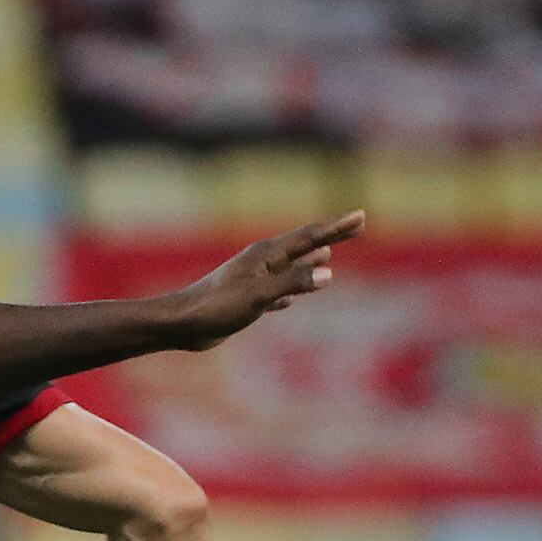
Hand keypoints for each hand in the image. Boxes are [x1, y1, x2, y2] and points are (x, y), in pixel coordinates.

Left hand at [169, 211, 363, 348]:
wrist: (180, 324)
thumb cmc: (215, 307)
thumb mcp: (258, 295)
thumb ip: (293, 282)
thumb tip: (328, 272)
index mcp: (265, 255)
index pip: (309, 237)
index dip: (337, 228)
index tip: (361, 216)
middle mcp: (260, 263)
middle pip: (302, 246)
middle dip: (330, 237)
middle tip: (355, 226)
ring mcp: (251, 280)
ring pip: (288, 267)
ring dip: (309, 260)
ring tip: (328, 253)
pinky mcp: (243, 301)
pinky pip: (273, 291)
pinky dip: (288, 290)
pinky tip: (290, 300)